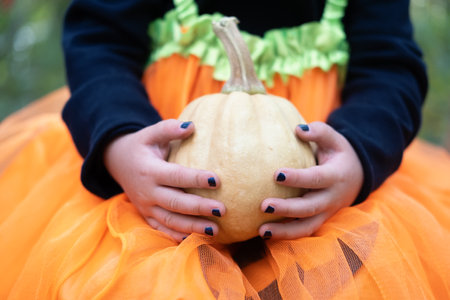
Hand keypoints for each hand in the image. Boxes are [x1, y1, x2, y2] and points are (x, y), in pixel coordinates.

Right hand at [103, 119, 225, 241]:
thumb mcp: (150, 133)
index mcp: (150, 170)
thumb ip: (169, 129)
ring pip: (170, 221)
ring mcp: (145, 206)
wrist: (117, 162)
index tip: (218, 180)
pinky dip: (178, 236)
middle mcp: (147, 191)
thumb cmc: (141, 146)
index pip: (176, 176)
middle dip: (199, 208)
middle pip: (175, 203)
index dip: (196, 178)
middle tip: (222, 210)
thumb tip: (192, 127)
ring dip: (192, 227)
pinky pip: (161, 229)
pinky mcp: (146, 215)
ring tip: (215, 230)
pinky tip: (196, 239)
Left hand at [259, 122, 362, 239]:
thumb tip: (298, 129)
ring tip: (262, 231)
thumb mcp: (334, 139)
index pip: (316, 178)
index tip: (276, 175)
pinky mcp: (320, 220)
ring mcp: (327, 212)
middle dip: (287, 208)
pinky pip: (304, 231)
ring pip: (307, 226)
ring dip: (284, 231)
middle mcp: (332, 198)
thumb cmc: (338, 154)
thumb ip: (319, 132)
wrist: (357, 176)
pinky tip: (265, 234)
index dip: (298, 178)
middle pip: (309, 207)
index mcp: (336, 176)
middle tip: (263, 205)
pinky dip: (286, 235)